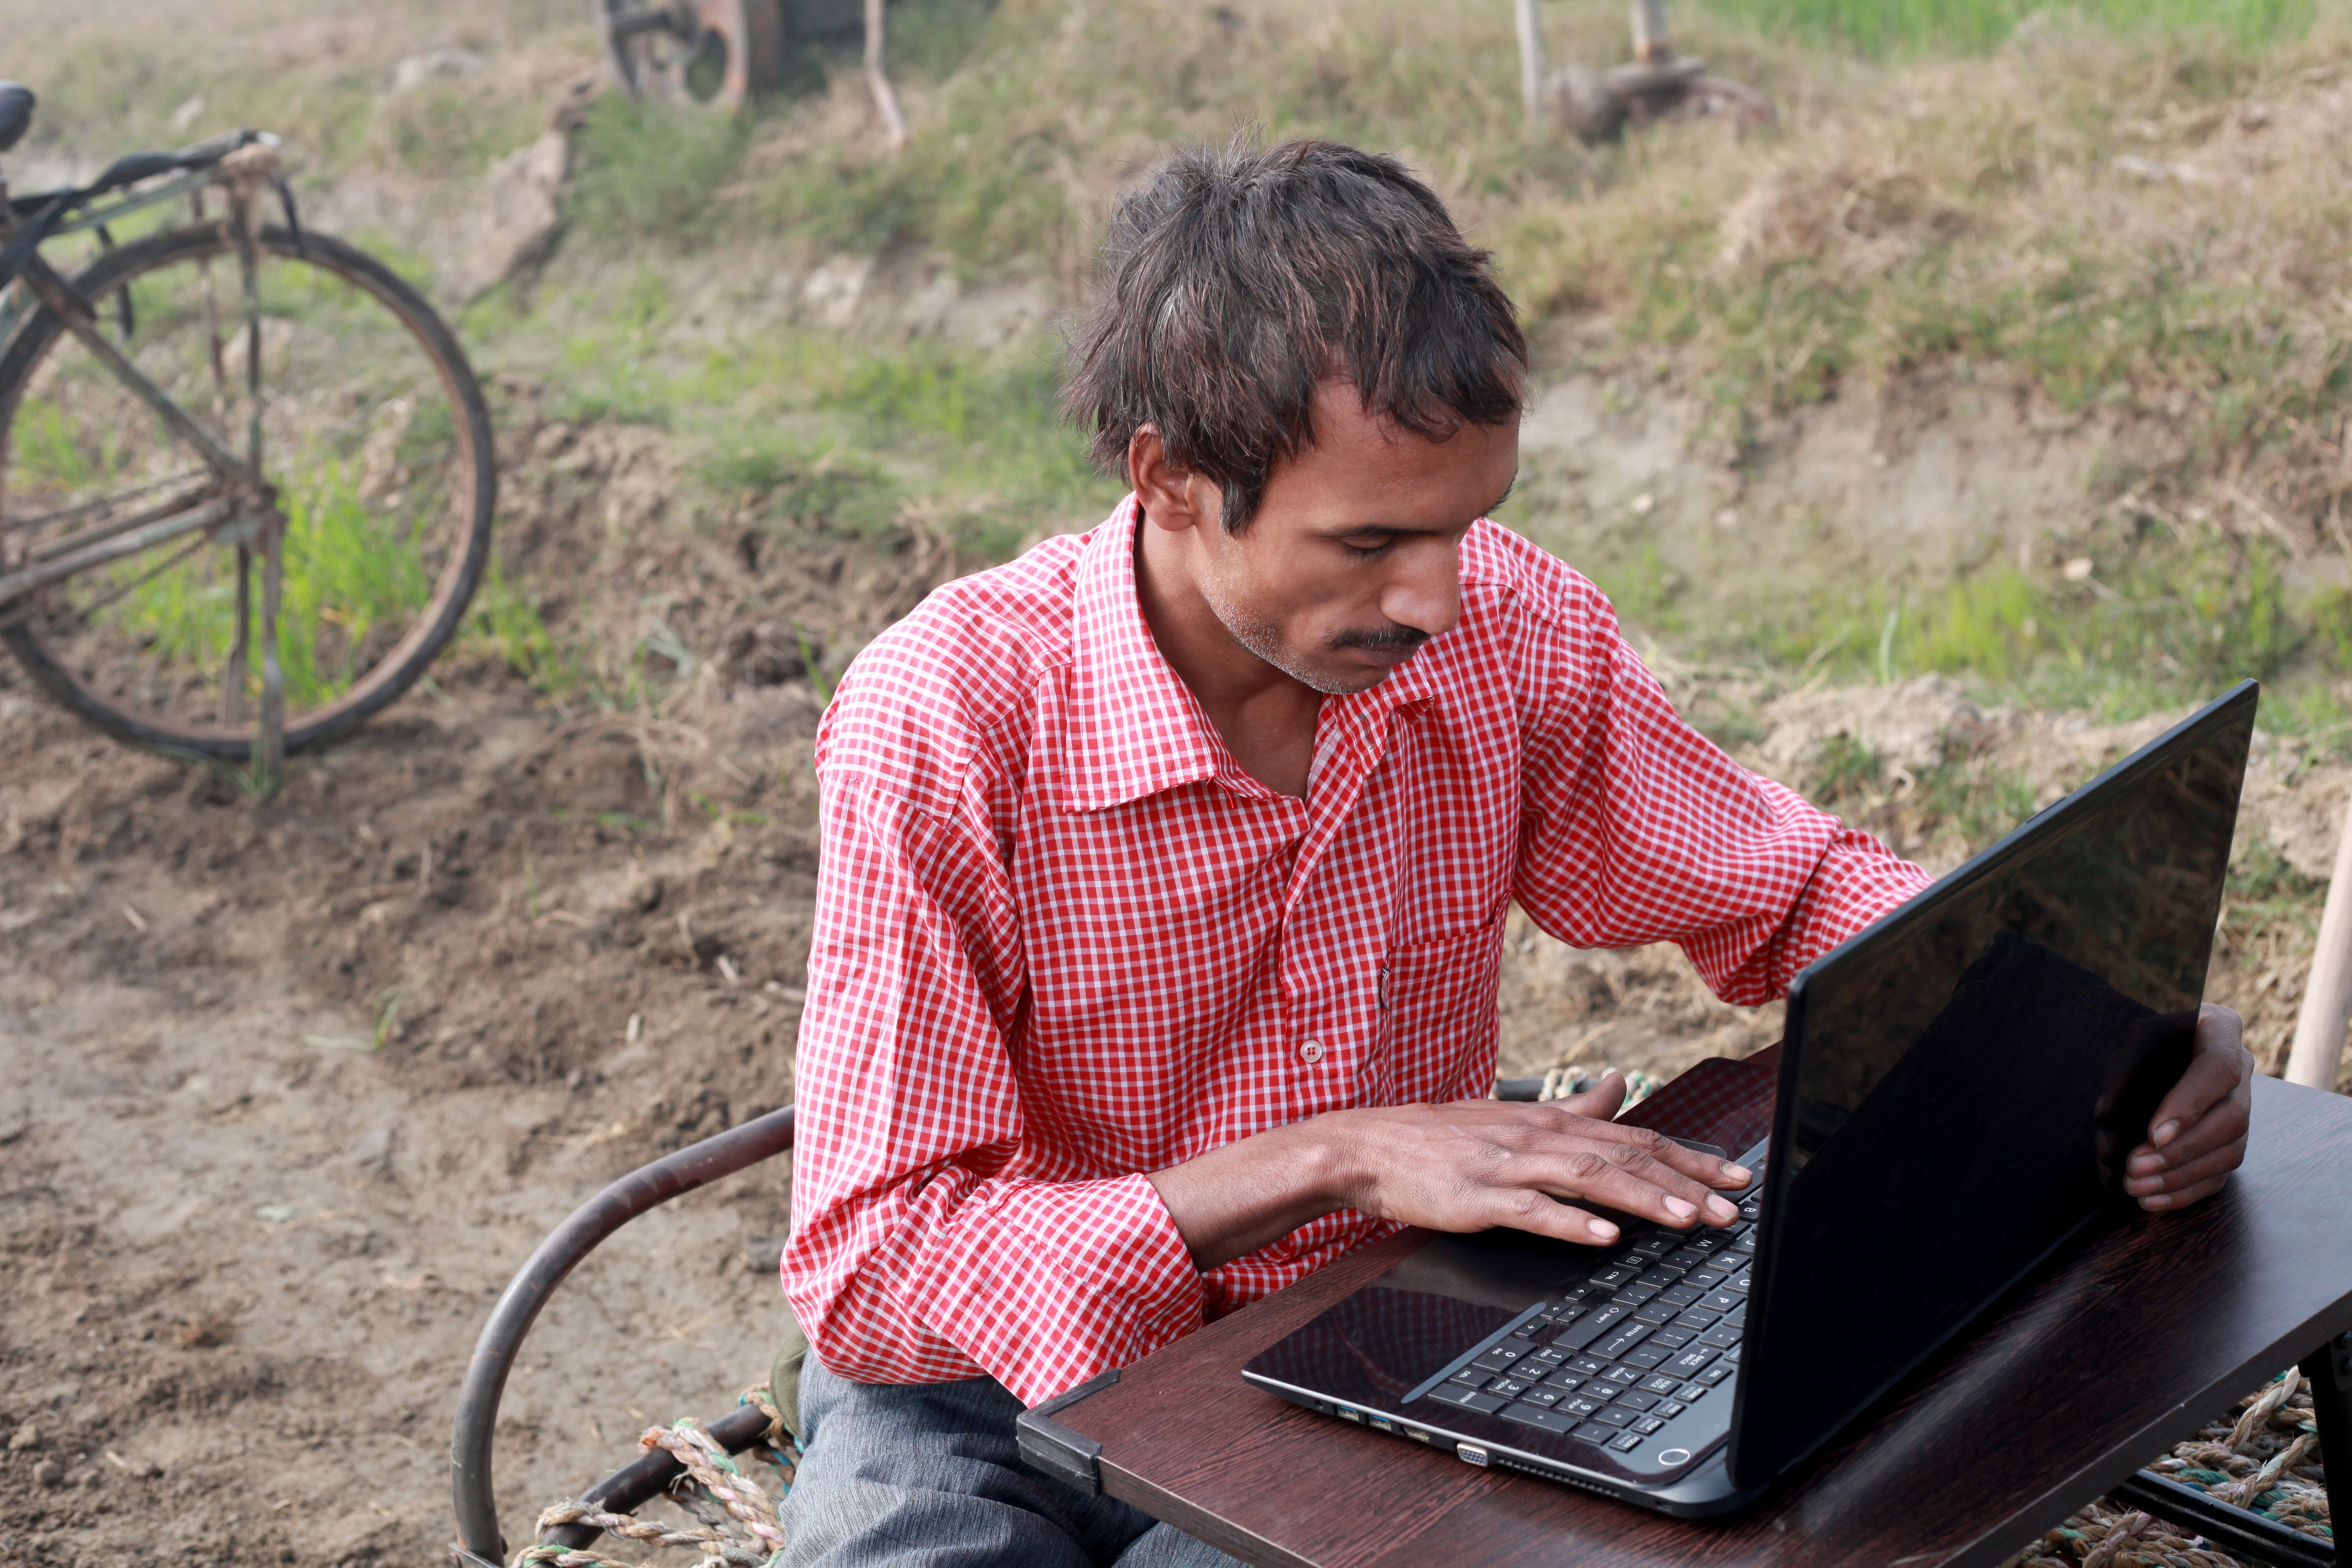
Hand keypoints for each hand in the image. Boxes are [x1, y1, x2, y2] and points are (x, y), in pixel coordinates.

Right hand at [1147, 1070, 1750, 1270]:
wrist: (1368, 1146)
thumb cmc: (1444, 1137)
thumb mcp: (1517, 1113)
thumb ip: (1575, 1107)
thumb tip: (1621, 1085)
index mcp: (1551, 1121)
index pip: (1635, 1137)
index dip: (1689, 1157)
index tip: (1735, 1177)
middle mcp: (1537, 1136)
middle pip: (1623, 1156)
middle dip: (1684, 1182)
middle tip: (1731, 1207)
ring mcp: (1507, 1165)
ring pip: (1588, 1178)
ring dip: (1642, 1198)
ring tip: (1686, 1218)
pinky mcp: (1478, 1195)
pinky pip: (1531, 1210)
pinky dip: (1570, 1221)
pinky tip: (1604, 1235)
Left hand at [2124, 1004, 2251, 1211]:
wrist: (2165, 1049)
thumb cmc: (2148, 1039)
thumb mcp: (2132, 1039)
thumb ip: (2124, 1071)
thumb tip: (2109, 1118)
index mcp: (2221, 1032)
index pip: (2217, 1070)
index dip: (2189, 1105)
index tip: (2154, 1134)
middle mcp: (2242, 1072)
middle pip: (2231, 1119)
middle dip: (2181, 1151)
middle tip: (2135, 1167)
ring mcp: (2243, 1107)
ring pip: (2230, 1152)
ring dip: (2181, 1177)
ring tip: (2138, 1187)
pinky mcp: (2232, 1140)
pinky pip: (2222, 1173)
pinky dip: (2186, 1191)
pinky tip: (2153, 1200)